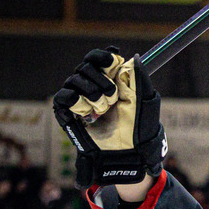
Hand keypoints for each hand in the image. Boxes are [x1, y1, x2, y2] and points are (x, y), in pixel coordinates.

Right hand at [52, 48, 166, 188]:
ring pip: (74, 80)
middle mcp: (92, 86)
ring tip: (103, 110)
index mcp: (110, 80)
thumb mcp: (143, 100)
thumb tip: (133, 57)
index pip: (98, 58)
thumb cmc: (138, 128)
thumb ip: (138, 77)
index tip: (113, 63)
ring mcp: (79, 98)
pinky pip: (64, 96)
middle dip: (102, 81)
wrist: (128, 152)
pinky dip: (77, 102)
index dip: (103, 58)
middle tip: (113, 98)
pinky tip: (88, 113)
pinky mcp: (68, 112)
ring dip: (93, 95)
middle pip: (85, 66)